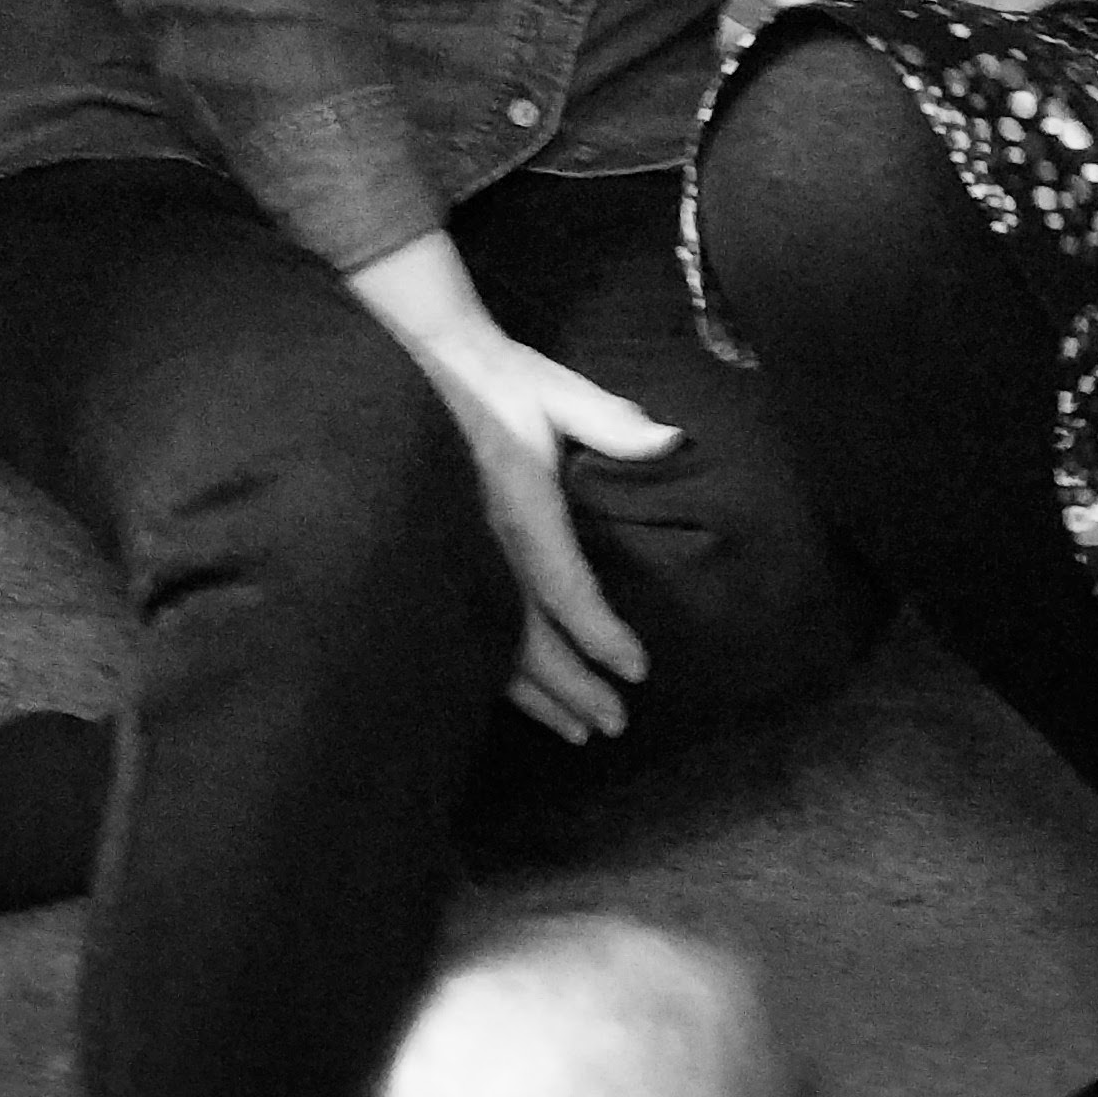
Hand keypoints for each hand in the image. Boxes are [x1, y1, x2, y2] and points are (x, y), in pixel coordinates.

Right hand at [345, 236, 679, 741]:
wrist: (425, 365)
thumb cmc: (501, 380)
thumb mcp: (558, 391)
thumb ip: (613, 422)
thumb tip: (672, 441)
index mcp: (521, 511)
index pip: (566, 592)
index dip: (601, 637)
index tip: (637, 669)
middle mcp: (486, 548)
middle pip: (530, 640)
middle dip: (573, 689)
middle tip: (614, 725)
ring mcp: (459, 559)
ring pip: (496, 648)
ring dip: (539, 695)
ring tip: (577, 731)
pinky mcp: (445, 561)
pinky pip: (472, 631)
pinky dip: (501, 674)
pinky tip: (519, 695)